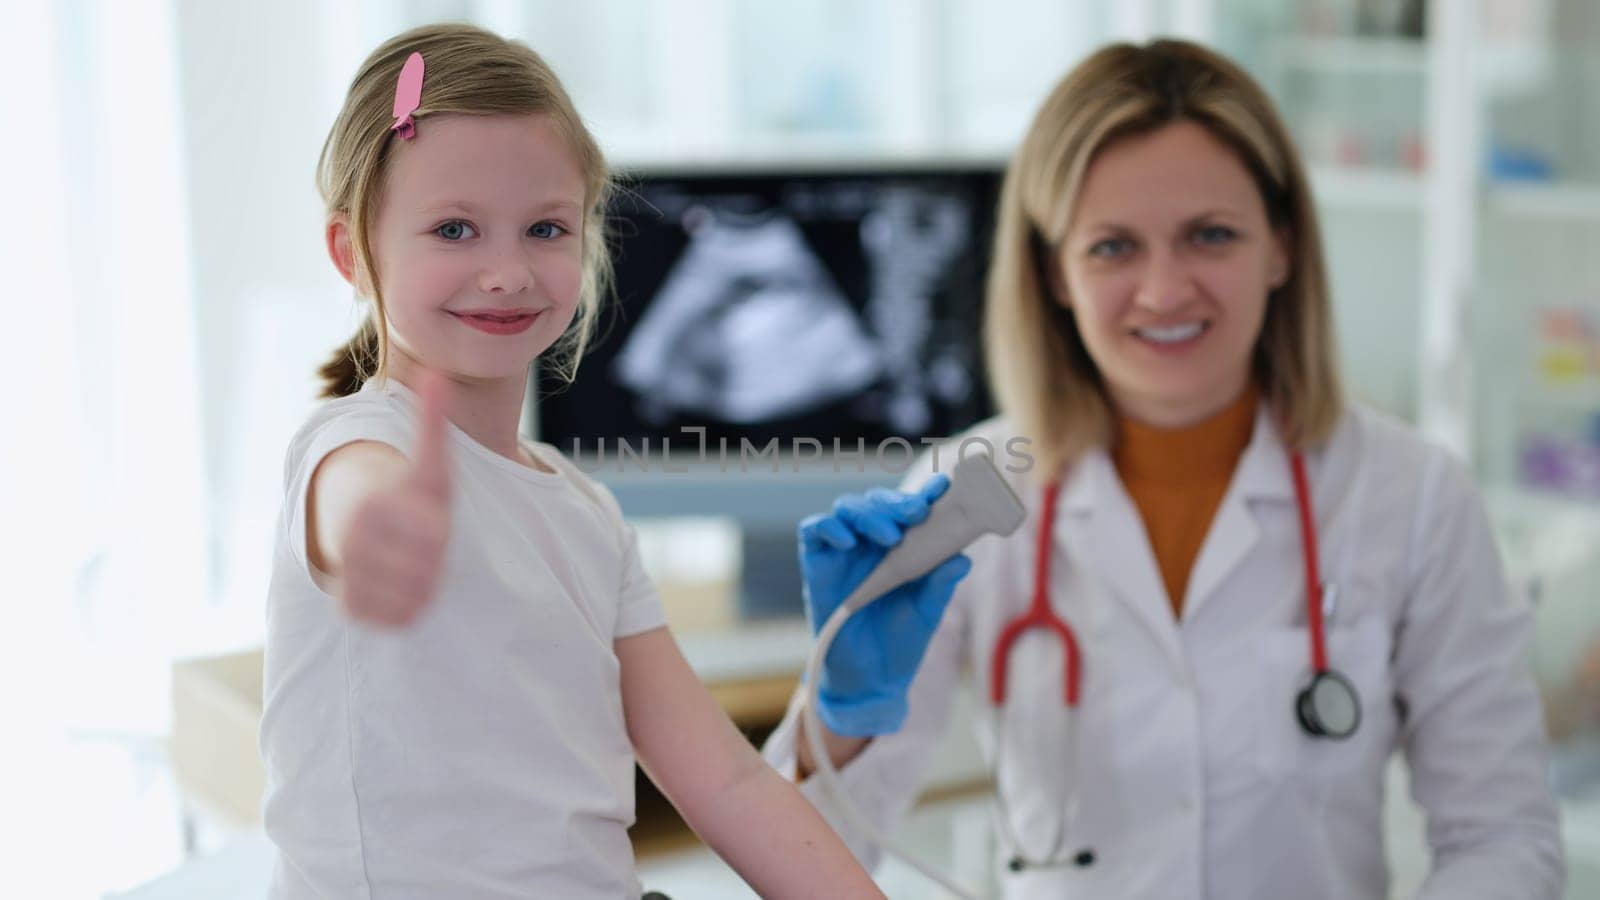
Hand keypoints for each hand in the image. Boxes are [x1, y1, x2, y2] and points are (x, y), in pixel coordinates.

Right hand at [340, 371, 452, 625]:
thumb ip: (432, 423)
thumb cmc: (407, 495)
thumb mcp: (428, 462)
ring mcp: (348, 579)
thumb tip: (437, 374)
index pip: (435, 536)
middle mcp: (354, 544)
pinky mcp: (350, 610)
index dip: (439, 530)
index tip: (428, 518)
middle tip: (421, 543)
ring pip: (417, 597)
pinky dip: (410, 606)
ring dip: (425, 582)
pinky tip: (399, 584)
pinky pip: (401, 619)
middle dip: (435, 558)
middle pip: (430, 570)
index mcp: (374, 505)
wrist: (360, 530)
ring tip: (411, 561)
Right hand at [798, 475, 972, 736]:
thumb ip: (940, 583)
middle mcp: (871, 542)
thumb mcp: (928, 612)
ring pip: (848, 508)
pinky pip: (814, 530)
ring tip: (890, 535)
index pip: (911, 508)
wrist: (871, 682)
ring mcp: (842, 551)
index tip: (943, 489)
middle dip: (897, 501)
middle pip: (878, 502)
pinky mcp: (817, 564)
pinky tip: (849, 542)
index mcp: (902, 546)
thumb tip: (962, 558)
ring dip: (869, 512)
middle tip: (917, 511)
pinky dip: (830, 528)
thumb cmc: (902, 642)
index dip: (926, 493)